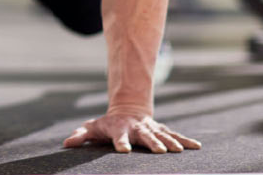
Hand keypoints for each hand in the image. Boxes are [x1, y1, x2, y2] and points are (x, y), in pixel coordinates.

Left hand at [64, 111, 200, 153]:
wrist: (127, 110)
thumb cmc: (107, 124)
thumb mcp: (93, 128)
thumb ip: (81, 136)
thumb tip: (66, 144)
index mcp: (120, 129)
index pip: (119, 136)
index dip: (120, 143)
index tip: (123, 150)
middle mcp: (137, 128)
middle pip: (144, 136)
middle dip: (152, 143)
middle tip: (159, 152)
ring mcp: (150, 128)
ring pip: (161, 135)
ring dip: (170, 142)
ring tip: (178, 151)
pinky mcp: (161, 130)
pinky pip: (174, 135)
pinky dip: (185, 141)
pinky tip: (196, 147)